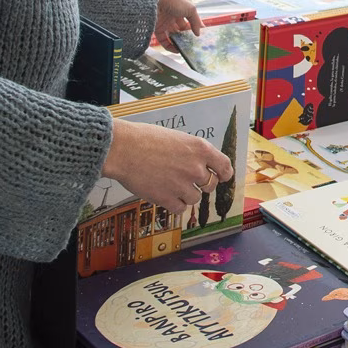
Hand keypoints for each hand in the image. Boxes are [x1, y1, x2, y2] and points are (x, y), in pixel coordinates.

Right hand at [102, 120, 232, 213]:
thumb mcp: (178, 138)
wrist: (123, 148)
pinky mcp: (167, 199)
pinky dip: (174, 204)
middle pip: (211, 185)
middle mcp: (195, 168)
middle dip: (202, 185)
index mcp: (200, 149)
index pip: (225, 167)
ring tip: (170, 184)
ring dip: (185, 194)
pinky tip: (165, 195)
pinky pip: (180, 209)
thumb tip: (201, 166)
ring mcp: (182, 185)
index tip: (220, 177)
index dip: (223, 174)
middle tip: (188, 181)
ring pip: (195, 199)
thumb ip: (192, 153)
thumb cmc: (146, 139)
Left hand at [154, 0, 200, 50]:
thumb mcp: (190, 8)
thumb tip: (198, 33)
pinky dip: (170, 46)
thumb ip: (196, 21)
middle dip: (187, 37)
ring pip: (173, 36)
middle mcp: (174, 16)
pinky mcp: (157, 29)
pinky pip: (164, 40)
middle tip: (193, 44)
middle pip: (181, 29)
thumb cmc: (173, 0)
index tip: (199, 35)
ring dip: (179, 43)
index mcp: (182, 8)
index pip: (190, 20)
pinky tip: (176, 50)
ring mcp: (165, 23)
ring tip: (185, 49)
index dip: (195, 27)